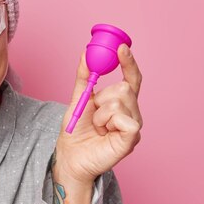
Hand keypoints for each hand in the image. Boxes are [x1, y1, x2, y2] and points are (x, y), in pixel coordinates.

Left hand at [55, 44, 142, 184]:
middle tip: (94, 114)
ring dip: (100, 114)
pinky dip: (108, 123)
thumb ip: (84, 78)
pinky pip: (124, 119)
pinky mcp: (132, 138)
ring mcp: (133, 126)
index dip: (128, 62)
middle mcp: (131, 113)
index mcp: (121, 103)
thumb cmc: (76, 131)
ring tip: (97, 127)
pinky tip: (104, 133)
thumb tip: (85, 54)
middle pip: (123, 88)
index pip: (131, 79)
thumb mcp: (78, 99)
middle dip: (102, 99)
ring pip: (120, 103)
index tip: (121, 47)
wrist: (70, 156)